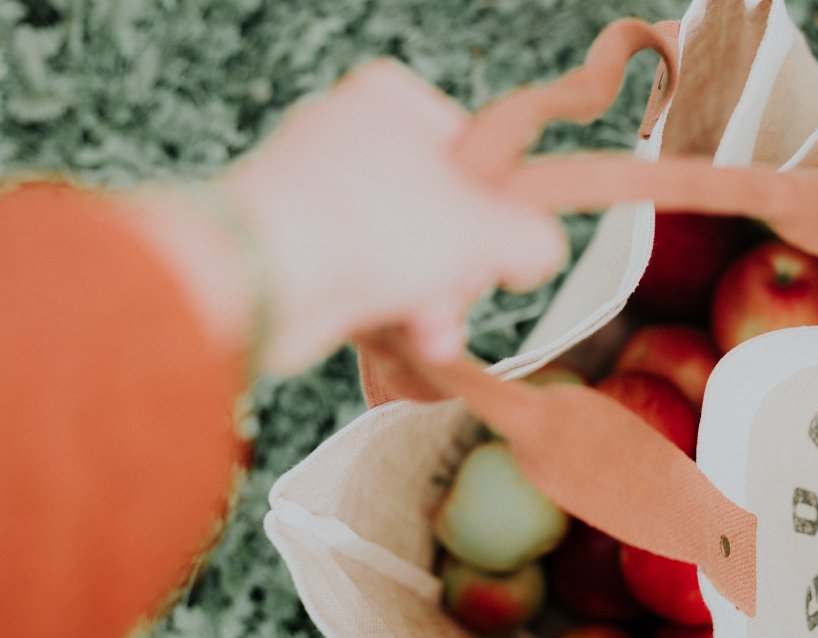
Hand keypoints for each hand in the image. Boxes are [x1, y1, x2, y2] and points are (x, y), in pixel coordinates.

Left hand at [219, 59, 565, 372]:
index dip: (496, 205)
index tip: (503, 242)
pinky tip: (409, 339)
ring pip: (405, 255)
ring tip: (433, 329)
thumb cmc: (368, 225)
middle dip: (459, 271)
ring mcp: (319, 196)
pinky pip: (365, 281)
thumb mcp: (484, 229)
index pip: (471, 149)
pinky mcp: (298, 250)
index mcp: (389, 103)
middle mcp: (349, 139)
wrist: (261, 278)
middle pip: (442, 213)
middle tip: (461, 290)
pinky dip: (389, 312)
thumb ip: (531, 237)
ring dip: (430, 302)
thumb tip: (541, 252)